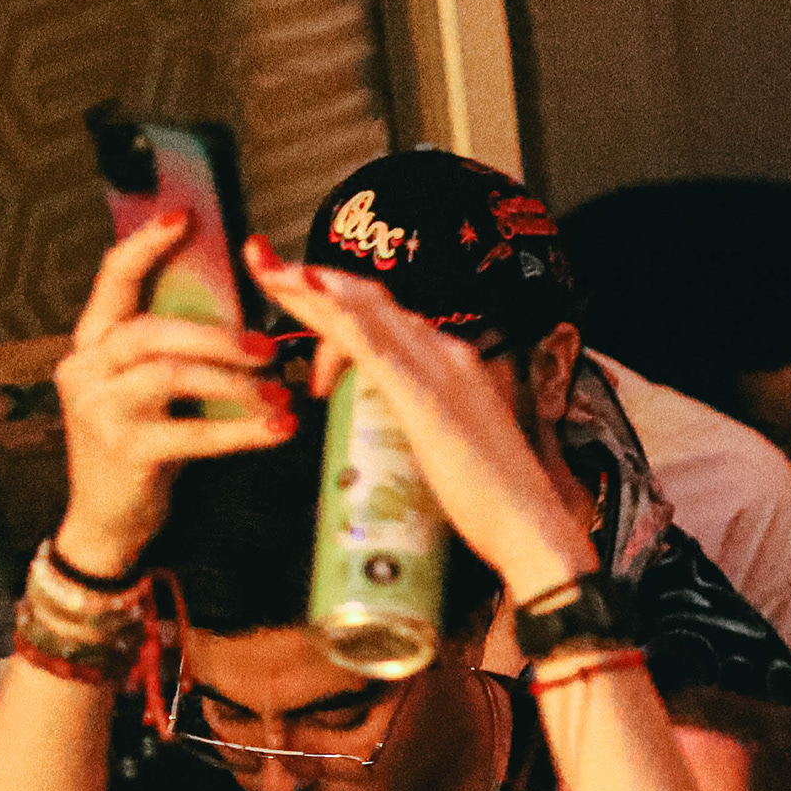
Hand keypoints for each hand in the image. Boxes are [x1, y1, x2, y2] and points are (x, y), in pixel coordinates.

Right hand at [55, 213, 297, 579]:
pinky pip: (193, 432)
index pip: (112, 280)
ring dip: (235, 381)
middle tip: (268, 346)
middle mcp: (86, 370)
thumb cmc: (141, 445)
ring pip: (172, 374)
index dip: (147, 246)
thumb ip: (173, 351)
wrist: (109, 520)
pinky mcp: (127, 451)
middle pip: (151, 329)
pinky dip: (243, 430)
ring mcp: (100, 411)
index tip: (185, 217)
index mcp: (91, 344)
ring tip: (280, 392)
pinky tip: (279, 428)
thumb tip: (238, 316)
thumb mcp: (148, 390)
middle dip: (216, 333)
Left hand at [244, 238, 593, 606]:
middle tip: (260, 260)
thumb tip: (392, 433)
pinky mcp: (426, 395)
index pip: (384, 320)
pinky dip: (340, 311)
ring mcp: (439, 370)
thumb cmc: (493, 504)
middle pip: (367, 303)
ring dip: (312, 285)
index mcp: (453, 366)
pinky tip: (310, 289)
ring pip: (365, 311)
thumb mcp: (449, 447)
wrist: (530, 530)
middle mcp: (448, 355)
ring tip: (269, 269)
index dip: (332, 301)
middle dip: (308, 278)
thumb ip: (422, 426)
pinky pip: (377, 343)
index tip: (291, 294)